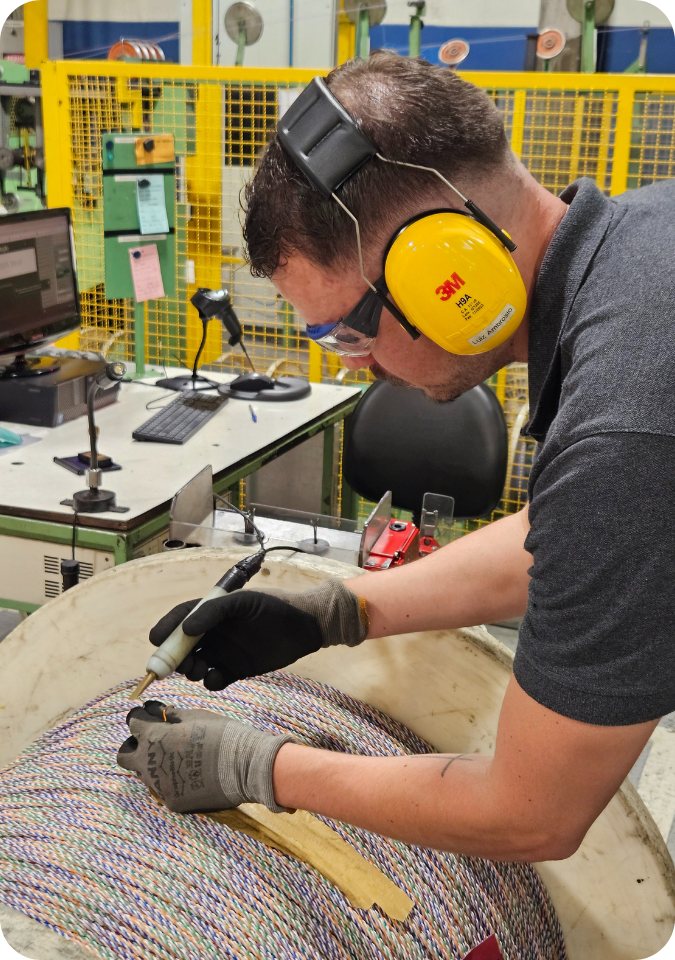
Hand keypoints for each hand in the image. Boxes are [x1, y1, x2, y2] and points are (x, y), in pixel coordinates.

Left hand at [117, 699, 293, 813]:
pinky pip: (163, 789)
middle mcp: (149, 763)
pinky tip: (191, 775)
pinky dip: (172, 780)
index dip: (140, 718)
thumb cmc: (222, 734)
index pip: (133, 723)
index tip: (148, 716)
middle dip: (134, 746)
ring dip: (152, 764)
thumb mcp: (196, 717)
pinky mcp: (172, 802)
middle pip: (125, 755)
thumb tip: (158, 711)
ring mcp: (159, 786)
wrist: (245, 767)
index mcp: (154, 737)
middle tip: (154, 741)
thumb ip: (172, 715)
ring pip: (143, 774)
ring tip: (177, 758)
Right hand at [148, 580, 367, 690]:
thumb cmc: (274, 607)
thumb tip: (186, 629)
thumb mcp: (243, 602)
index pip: (179, 620)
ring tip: (199, 669)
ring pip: (195, 666)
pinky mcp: (236, 670)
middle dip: (174, 657)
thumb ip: (213, 612)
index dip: (165, 629)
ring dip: (190, 670)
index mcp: (211, 612)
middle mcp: (213, 633)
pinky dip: (211, 682)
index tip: (156, 641)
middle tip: (178, 665)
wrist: (306, 626)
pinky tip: (218, 677)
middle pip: (181, 647)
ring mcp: (224, 652)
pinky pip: (214, 680)